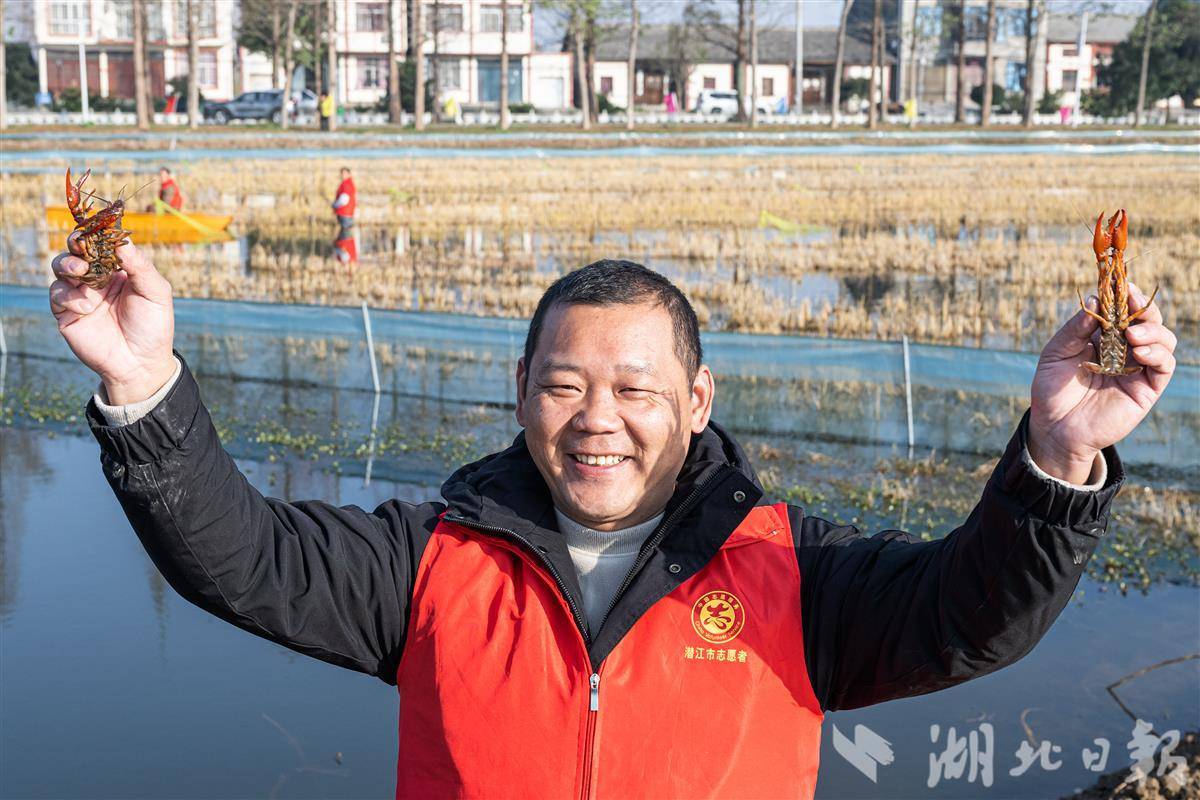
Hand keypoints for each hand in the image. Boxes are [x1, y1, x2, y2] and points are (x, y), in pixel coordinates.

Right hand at [49, 235, 176, 404]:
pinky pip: (58, 294)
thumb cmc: (152, 326)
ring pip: (61, 267)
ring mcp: (80, 294)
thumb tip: (122, 242)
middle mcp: (97, 278)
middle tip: (81, 245)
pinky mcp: (67, 312)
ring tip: (81, 271)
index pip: (103, 244)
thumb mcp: (156, 293)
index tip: (97, 226)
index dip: (98, 233)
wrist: (139, 363)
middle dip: (77, 243)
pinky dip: (69, 296)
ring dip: (68, 264)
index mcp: (119, 270)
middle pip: (77, 250)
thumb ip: (140, 267)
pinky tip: (87, 307)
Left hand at [1029, 285, 1176, 482]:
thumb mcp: (1056, 353)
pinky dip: (1157, 353)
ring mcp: (1137, 368)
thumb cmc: (1052, 390)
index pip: (1122, 310)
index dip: (1125, 294)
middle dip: (1143, 306)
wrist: (1054, 428)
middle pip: (1148, 320)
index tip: (1120, 281)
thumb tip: (1096, 299)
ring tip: (1131, 332)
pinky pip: (1164, 366)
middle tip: (1132, 299)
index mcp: (1103, 337)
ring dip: (1152, 330)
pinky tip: (1138, 350)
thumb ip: (1075, 329)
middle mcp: (1124, 349)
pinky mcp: (1146, 389)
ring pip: (1163, 339)